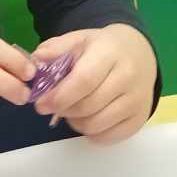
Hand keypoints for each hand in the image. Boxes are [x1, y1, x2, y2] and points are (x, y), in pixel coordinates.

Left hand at [31, 23, 156, 143]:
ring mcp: (137, 100)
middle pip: (88, 106)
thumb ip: (55, 49)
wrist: (140, 53)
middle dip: (63, 110)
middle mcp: (128, 77)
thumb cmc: (103, 48)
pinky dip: (92, 133)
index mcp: (110, 53)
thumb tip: (35, 63)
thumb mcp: (79, 39)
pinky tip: (89, 118)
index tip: (41, 103)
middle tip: (55, 106)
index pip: (83, 81)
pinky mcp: (140, 118)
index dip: (59, 96)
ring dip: (76, 122)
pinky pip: (108, 137)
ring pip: (96, 125)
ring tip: (73, 110)